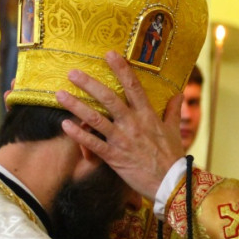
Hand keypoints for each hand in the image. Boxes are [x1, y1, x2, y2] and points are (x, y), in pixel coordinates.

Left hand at [55, 51, 184, 200]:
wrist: (171, 184)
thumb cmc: (172, 157)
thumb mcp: (175, 131)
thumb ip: (173, 111)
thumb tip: (178, 94)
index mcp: (148, 115)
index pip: (133, 86)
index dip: (121, 69)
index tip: (109, 54)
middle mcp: (133, 124)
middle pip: (109, 98)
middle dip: (89, 84)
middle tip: (72, 72)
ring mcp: (122, 140)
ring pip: (96, 119)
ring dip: (76, 106)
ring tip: (60, 94)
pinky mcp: (115, 157)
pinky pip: (93, 143)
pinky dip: (78, 134)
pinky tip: (65, 125)